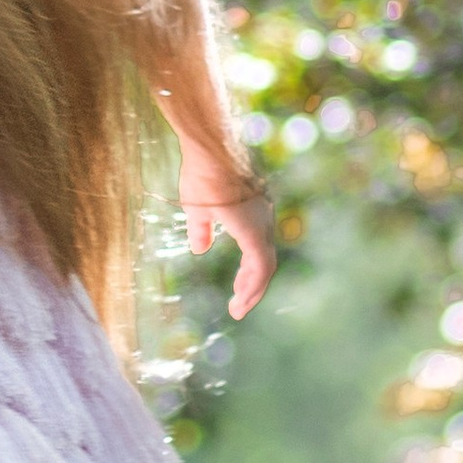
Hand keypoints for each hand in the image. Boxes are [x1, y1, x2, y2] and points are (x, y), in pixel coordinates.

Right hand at [182, 157, 277, 317]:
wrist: (209, 153)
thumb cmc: (202, 172)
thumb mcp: (198, 208)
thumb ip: (201, 229)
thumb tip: (200, 249)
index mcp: (252, 211)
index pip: (257, 247)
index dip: (249, 270)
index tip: (238, 287)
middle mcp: (262, 218)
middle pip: (264, 259)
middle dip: (252, 284)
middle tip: (239, 302)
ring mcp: (261, 225)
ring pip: (265, 267)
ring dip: (253, 291)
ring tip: (238, 309)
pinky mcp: (255, 233)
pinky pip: (261, 268)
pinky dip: (253, 287)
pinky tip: (240, 301)